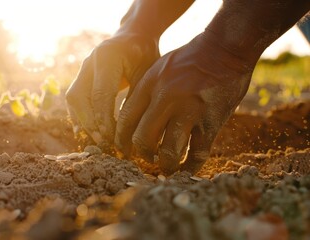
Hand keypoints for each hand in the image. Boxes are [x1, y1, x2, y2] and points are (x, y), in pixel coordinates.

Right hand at [66, 33, 159, 143]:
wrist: (135, 36)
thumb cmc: (145, 55)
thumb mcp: (146, 74)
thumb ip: (135, 98)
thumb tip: (129, 132)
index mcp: (107, 58)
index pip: (100, 94)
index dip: (103, 119)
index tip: (111, 137)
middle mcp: (89, 62)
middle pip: (79, 97)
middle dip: (90, 123)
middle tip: (103, 142)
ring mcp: (83, 67)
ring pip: (73, 99)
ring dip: (83, 121)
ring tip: (97, 139)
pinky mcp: (82, 75)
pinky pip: (75, 97)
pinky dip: (80, 114)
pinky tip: (86, 130)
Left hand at [115, 32, 255, 173]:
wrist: (224, 48)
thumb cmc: (189, 59)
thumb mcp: (159, 68)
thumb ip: (145, 92)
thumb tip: (134, 119)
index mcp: (149, 85)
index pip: (125, 120)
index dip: (121, 140)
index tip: (124, 150)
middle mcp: (165, 99)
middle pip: (143, 139)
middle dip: (142, 155)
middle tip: (147, 159)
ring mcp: (189, 111)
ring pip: (168, 151)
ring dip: (165, 165)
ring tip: (166, 167)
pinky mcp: (210, 122)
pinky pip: (198, 153)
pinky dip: (191, 167)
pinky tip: (187, 170)